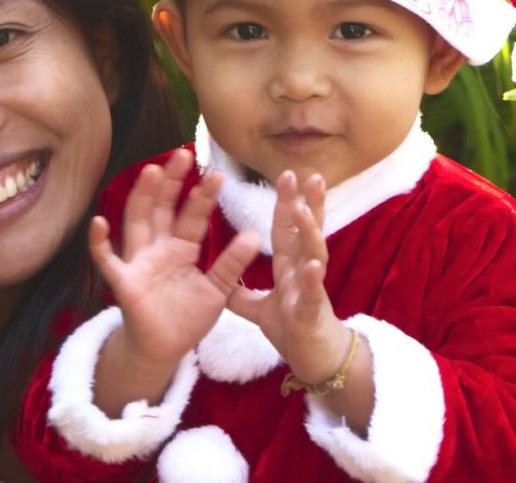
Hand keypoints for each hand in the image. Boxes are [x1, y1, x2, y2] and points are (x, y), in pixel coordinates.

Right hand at [91, 149, 260, 372]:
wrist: (164, 350)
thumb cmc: (186, 317)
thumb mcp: (216, 290)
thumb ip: (231, 264)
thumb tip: (254, 234)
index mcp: (180, 249)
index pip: (192, 216)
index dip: (203, 196)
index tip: (217, 173)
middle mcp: (157, 248)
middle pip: (163, 208)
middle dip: (171, 182)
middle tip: (183, 155)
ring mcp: (138, 262)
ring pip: (137, 222)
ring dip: (143, 197)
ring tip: (151, 172)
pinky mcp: (123, 282)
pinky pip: (107, 260)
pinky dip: (99, 243)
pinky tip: (99, 223)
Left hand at [227, 172, 352, 383]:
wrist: (317, 364)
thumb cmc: (294, 331)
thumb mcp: (260, 309)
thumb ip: (242, 294)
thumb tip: (220, 281)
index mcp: (289, 268)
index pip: (286, 230)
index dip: (286, 204)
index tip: (285, 176)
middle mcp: (303, 272)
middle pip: (304, 232)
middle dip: (305, 203)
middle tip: (306, 175)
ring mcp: (310, 290)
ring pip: (313, 255)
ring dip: (309, 233)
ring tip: (304, 210)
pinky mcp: (311, 313)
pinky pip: (312, 294)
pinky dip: (312, 279)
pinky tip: (312, 265)